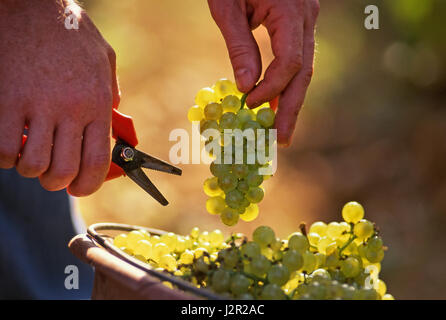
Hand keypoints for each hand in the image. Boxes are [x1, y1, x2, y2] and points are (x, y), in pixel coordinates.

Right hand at [0, 0, 119, 195]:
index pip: (96, 162)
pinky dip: (5, 155)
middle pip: (64, 171)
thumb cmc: (69, 32)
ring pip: (33, 165)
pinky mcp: (5, 100)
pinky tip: (10, 142)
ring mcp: (36, 106)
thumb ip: (112, 94)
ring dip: (30, 168)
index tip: (80, 188)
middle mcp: (69, 109)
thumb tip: (114, 124)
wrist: (31, 5)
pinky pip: (3, 148)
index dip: (88, 185)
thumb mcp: (104, 59)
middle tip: (52, 173)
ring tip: (30, 154)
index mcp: (97, 103)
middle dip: (57, 182)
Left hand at [208, 0, 318, 145]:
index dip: (271, 88)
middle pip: (303, 73)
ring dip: (291, 100)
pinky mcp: (299, 23)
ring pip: (303, 68)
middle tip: (282, 141)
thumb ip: (239, 46)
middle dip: (291, 108)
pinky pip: (297, 58)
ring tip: (281, 130)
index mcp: (291, 12)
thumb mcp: (227, 5)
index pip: (289, 62)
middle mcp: (307, 18)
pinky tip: (276, 101)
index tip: (249, 104)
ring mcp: (307, 19)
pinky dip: (286, 82)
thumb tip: (246, 87)